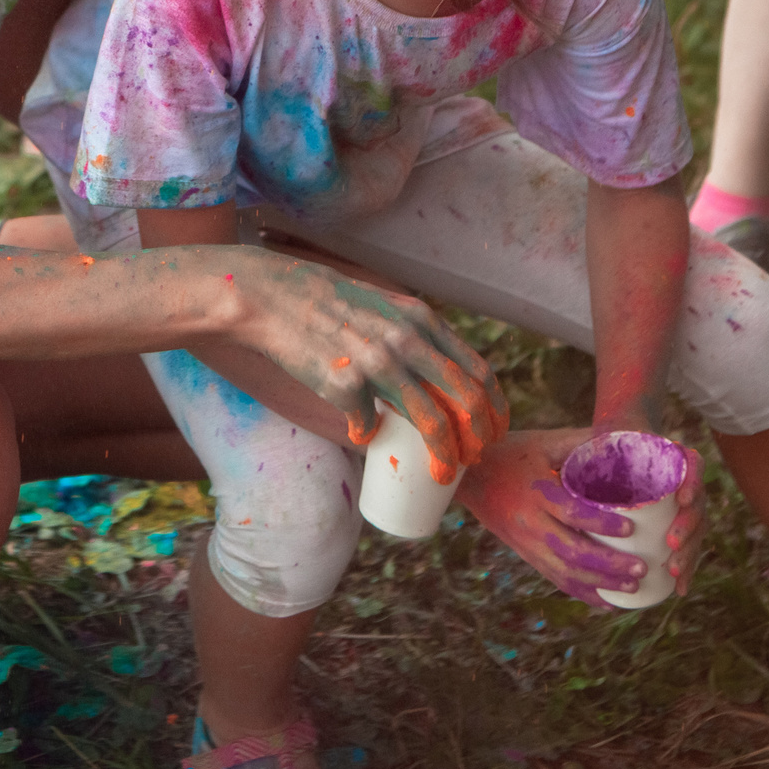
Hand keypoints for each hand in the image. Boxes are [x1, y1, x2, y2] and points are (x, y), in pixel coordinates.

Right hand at [234, 252, 506, 478]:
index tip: (492, 430)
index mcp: (422, 321)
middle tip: (473, 458)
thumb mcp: (386, 307)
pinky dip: (366, 434)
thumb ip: (414, 335)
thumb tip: (435, 379)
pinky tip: (361, 433)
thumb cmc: (331, 304)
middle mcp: (408, 341)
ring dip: (444, 456)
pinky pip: (367, 424)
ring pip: (432, 422)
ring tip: (441, 472)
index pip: (478, 371)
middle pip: (467, 401)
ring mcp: (379, 364)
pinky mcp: (346, 385)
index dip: (493, 407)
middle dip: (479, 438)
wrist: (275, 297)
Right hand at [453, 427, 703, 606]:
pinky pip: (555, 579)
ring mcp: (526, 544)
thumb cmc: (510, 453)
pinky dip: (582, 593)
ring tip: (633, 586)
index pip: (572, 513)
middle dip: (609, 565)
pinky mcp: (525, 555)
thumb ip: (579, 442)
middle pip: (572, 552)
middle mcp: (530, 523)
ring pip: (565, 573)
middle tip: (641, 567)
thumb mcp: (543, 442)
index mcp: (536, 492)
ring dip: (601, 584)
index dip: (601, 523)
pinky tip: (607, 601)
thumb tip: (621, 440)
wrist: (467, 477)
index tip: (631, 528)